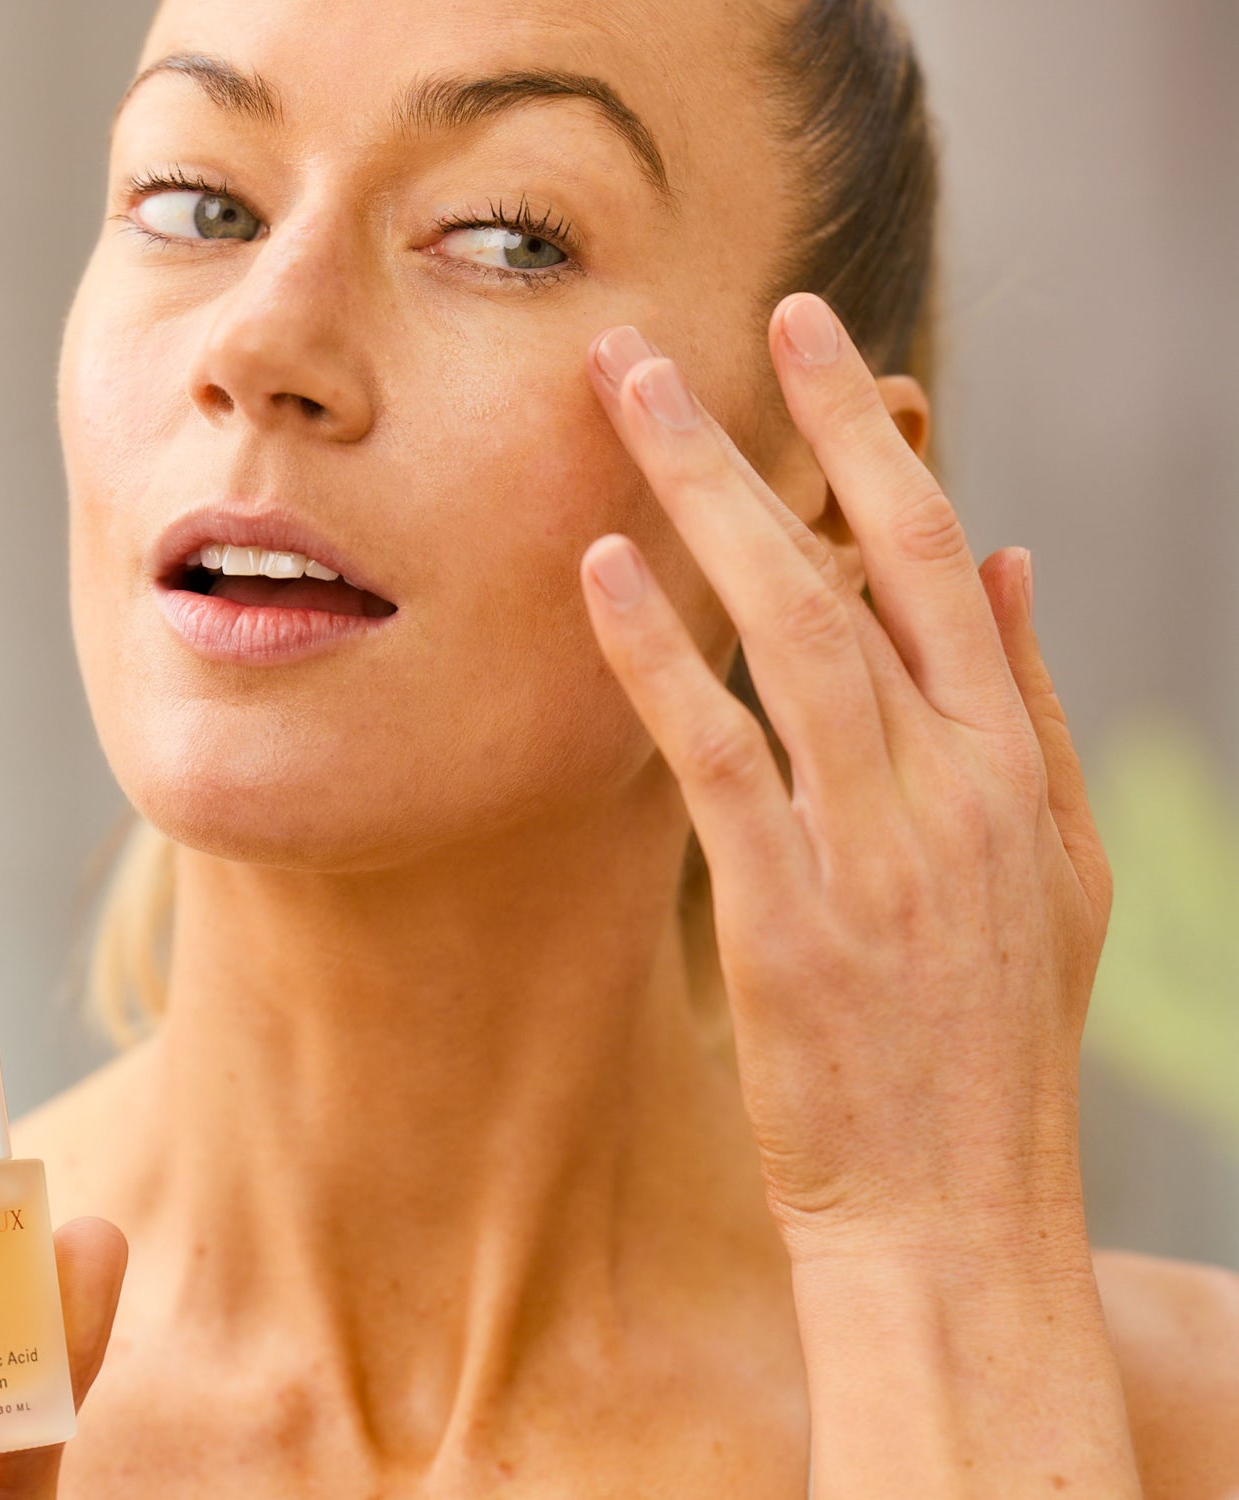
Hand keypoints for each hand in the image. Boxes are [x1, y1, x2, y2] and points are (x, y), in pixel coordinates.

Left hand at [578, 294, 1111, 1259]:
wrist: (954, 1214)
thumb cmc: (991, 1044)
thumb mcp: (1061, 869)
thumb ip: (1029, 707)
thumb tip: (1016, 563)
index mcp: (1007, 761)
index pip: (942, 552)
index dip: (870, 435)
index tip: (811, 340)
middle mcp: (950, 781)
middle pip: (856, 562)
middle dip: (763, 432)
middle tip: (661, 340)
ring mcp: (872, 844)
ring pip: (790, 630)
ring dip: (703, 502)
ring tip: (624, 402)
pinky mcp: (788, 913)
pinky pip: (718, 754)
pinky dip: (662, 655)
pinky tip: (605, 570)